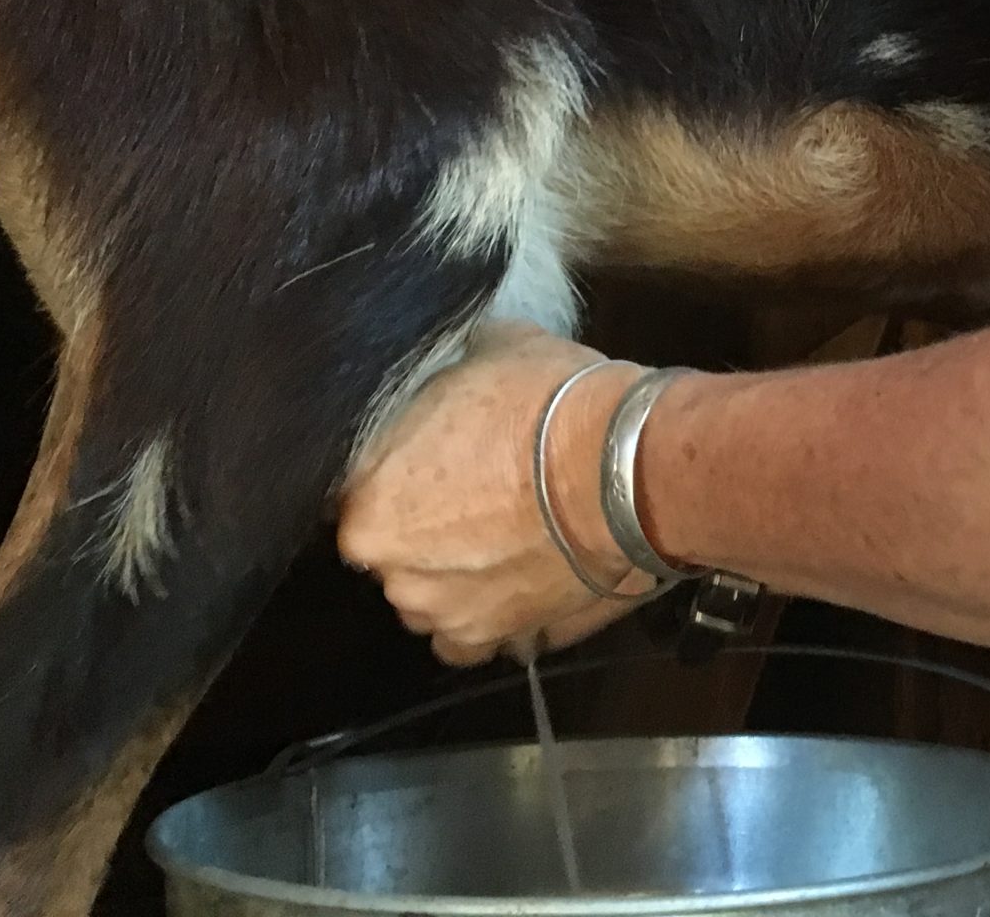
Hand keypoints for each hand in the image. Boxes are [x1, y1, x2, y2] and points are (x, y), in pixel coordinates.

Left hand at [337, 320, 650, 665]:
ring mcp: (454, 618)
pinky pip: (488, 637)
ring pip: (438, 602)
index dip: (400, 475)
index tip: (437, 457)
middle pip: (398, 556)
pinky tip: (527, 578)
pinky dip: (500, 613)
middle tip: (480, 492)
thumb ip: (457, 372)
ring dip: (462, 578)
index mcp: (368, 511)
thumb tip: (469, 358)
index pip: (361, 498)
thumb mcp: (493, 349)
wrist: (628, 464)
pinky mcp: (514, 640)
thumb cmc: (547, 402)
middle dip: (430, 531)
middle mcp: (398, 577)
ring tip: (510, 539)